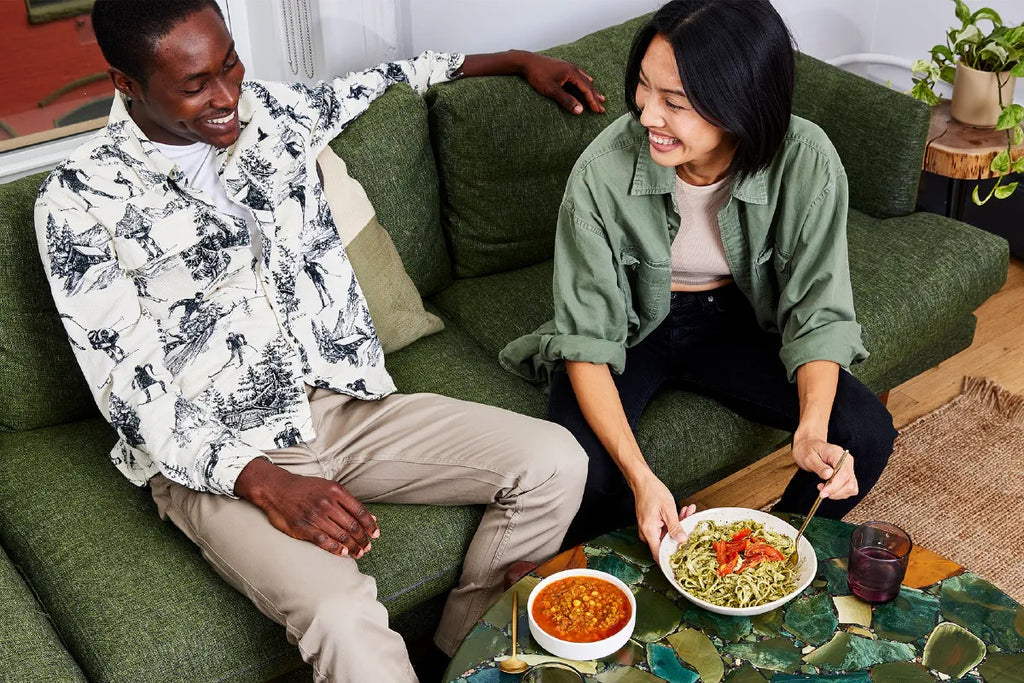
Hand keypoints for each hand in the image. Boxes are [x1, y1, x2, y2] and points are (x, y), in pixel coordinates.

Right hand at [235, 458, 378, 557]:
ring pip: (340, 535)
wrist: (277, 489)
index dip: (370, 525)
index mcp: (336, 491)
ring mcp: (315, 515)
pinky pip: (323, 541)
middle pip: (352, 525)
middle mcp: (327, 503)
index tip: (375, 535)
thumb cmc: (306, 489)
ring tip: (358, 553)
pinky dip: (336, 548)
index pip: (359, 511)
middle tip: (367, 547)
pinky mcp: (303, 527)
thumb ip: (349, 502)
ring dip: (352, 546)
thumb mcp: (329, 488)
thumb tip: (371, 518)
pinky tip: (343, 553)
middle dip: (362, 539)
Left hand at [519, 53, 605, 113]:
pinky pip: (579, 76)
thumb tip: (580, 111)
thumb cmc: (537, 75)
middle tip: (602, 108)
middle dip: (595, 97)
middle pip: (588, 85)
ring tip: (600, 97)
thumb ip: (566, 100)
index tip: (598, 111)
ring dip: (592, 90)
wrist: (526, 61)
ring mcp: (568, 67)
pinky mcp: (563, 67)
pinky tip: (588, 81)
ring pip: (584, 80)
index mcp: (572, 72)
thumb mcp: (552, 90)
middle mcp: (573, 68)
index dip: (592, 101)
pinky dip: (585, 82)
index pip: (586, 89)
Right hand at [632, 472, 696, 557]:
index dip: (670, 560)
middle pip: (667, 543)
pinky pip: (665, 527)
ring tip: (687, 512)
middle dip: (681, 533)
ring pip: (668, 534)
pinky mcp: (652, 525)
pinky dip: (674, 521)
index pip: (658, 555)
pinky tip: (682, 512)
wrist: (642, 481)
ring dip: (679, 524)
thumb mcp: (668, 509)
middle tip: (690, 521)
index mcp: (649, 532)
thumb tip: (682, 540)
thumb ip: (675, 527)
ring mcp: (649, 529)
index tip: (682, 561)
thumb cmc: (652, 491)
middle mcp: (647, 533)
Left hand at [792, 436, 857, 499]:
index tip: (822, 493)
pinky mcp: (846, 474)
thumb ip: (819, 466)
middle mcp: (846, 461)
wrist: (808, 444)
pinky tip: (828, 489)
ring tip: (823, 489)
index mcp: (838, 454)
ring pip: (851, 487)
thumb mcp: (808, 457)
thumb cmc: (807, 449)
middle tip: (821, 492)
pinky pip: (848, 487)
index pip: (843, 474)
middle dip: (835, 492)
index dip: (834, 486)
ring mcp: (848, 468)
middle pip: (849, 483)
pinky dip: (840, 492)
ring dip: (838, 494)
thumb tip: (828, 475)